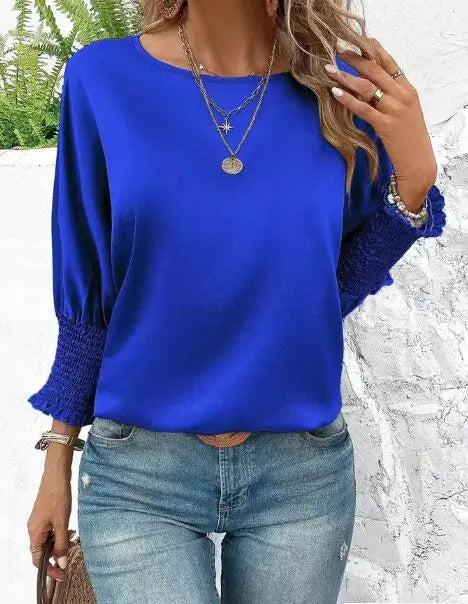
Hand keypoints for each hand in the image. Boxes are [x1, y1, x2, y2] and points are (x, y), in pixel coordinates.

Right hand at [27, 453, 74, 581]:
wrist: (56, 475)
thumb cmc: (58, 496)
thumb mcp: (62, 522)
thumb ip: (62, 543)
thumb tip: (61, 562)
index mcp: (35, 533)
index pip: (38, 560)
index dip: (50, 568)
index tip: (62, 574)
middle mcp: (33, 529)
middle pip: (43, 550)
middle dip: (57, 553)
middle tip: (72, 551)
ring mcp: (38, 521)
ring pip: (48, 539)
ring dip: (60, 543)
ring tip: (74, 540)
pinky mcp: (44, 515)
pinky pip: (51, 530)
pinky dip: (60, 533)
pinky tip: (70, 529)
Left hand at [325, 38, 437, 211]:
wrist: (418, 162)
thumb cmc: (408, 139)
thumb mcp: (404, 112)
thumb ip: (391, 97)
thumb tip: (368, 87)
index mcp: (408, 90)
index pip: (389, 63)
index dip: (373, 50)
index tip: (358, 41)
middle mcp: (402, 96)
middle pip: (375, 70)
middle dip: (355, 58)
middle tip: (337, 50)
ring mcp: (394, 110)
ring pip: (367, 87)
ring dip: (346, 76)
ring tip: (329, 69)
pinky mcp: (385, 125)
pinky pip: (363, 108)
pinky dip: (348, 99)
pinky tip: (335, 92)